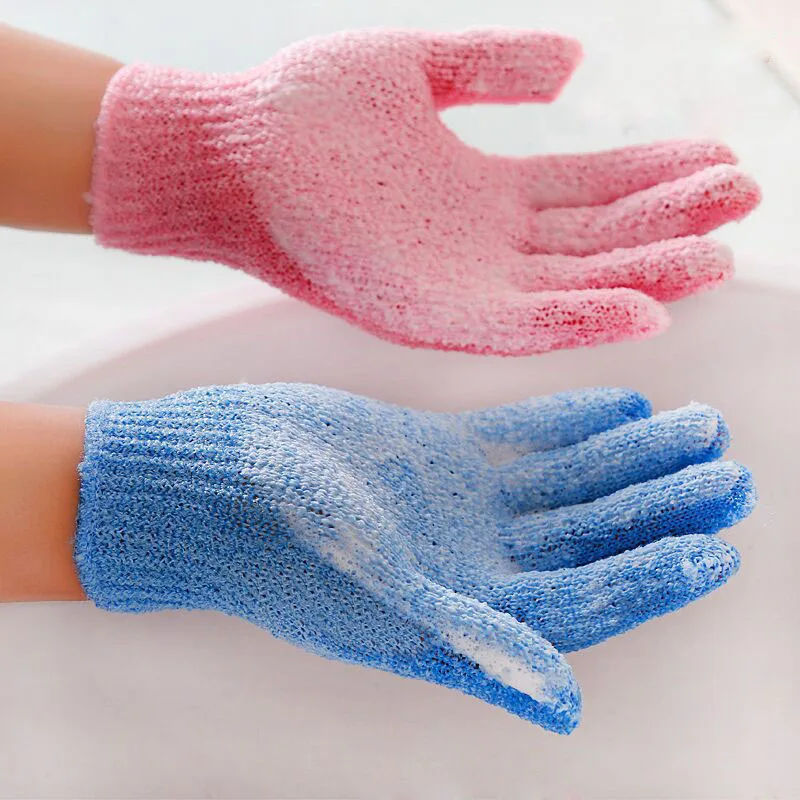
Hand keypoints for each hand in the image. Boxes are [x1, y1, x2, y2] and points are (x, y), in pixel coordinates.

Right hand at [76, 384, 753, 731]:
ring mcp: (460, 506)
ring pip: (568, 488)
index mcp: (464, 611)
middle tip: (731, 471)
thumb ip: (468, 644)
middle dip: (663, 509)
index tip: (721, 542)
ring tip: (699, 431)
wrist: (209, 484)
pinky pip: (520, 441)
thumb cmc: (275, 546)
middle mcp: (473, 562)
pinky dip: (571, 425)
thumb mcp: (371, 596)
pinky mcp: (437, 455)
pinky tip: (622, 407)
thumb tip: (565, 708)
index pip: (584, 600)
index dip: (654, 575)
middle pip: (591, 540)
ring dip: (632, 464)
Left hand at [91, 29, 759, 354]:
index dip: (654, 177)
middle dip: (668, 223)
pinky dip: (579, 322)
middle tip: (742, 199)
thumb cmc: (305, 109)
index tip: (720, 158)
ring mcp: (455, 286)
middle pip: (592, 240)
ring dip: (642, 275)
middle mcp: (480, 246)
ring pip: (568, 287)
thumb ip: (494, 67)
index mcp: (483, 191)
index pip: (588, 190)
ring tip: (715, 255)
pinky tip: (642, 312)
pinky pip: (517, 326)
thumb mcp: (416, 67)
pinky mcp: (426, 319)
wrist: (230, 150)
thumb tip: (579, 62)